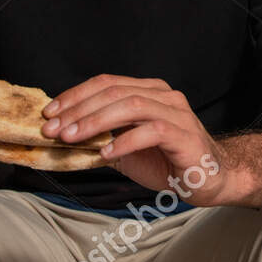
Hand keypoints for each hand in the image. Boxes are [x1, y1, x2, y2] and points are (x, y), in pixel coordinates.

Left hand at [43, 75, 232, 203]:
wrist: (211, 179)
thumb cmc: (169, 162)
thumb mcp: (127, 149)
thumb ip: (102, 139)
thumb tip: (64, 138)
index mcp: (149, 91)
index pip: (106, 83)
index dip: (75, 95)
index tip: (49, 113)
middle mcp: (164, 96)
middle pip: (114, 91)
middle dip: (78, 110)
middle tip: (53, 128)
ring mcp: (177, 113)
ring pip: (132, 105)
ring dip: (96, 121)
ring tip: (72, 137)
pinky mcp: (185, 135)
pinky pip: (152, 131)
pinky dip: (125, 141)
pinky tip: (106, 153)